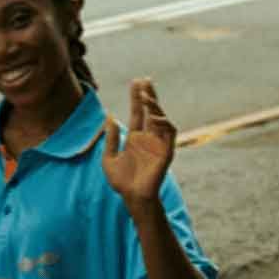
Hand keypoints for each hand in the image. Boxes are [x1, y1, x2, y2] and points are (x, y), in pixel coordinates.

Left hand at [102, 79, 175, 213]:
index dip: (137, 97)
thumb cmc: (121, 181)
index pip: (138, 112)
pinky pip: (169, 133)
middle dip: (149, 95)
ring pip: (161, 118)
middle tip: (145, 81)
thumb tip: (110, 119)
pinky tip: (153, 117)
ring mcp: (158, 144)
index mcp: (135, 138)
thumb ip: (110, 139)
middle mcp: (148, 138)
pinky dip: (163, 123)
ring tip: (146, 97)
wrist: (131, 197)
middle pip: (151, 111)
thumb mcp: (109, 158)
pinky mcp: (166, 151)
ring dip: (156, 107)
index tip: (136, 81)